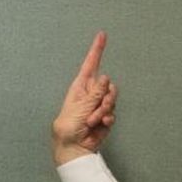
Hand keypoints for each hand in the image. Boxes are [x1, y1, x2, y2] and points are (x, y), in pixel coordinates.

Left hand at [51, 32, 117, 165]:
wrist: (73, 145)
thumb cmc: (68, 126)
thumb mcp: (79, 107)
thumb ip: (94, 94)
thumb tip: (105, 77)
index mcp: (80, 87)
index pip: (90, 64)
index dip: (96, 50)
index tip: (102, 35)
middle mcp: (91, 93)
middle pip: (108, 84)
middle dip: (105, 97)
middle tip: (96, 109)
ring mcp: (99, 104)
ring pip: (112, 98)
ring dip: (104, 110)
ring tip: (93, 120)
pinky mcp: (106, 116)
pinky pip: (113, 112)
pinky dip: (107, 119)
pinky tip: (99, 125)